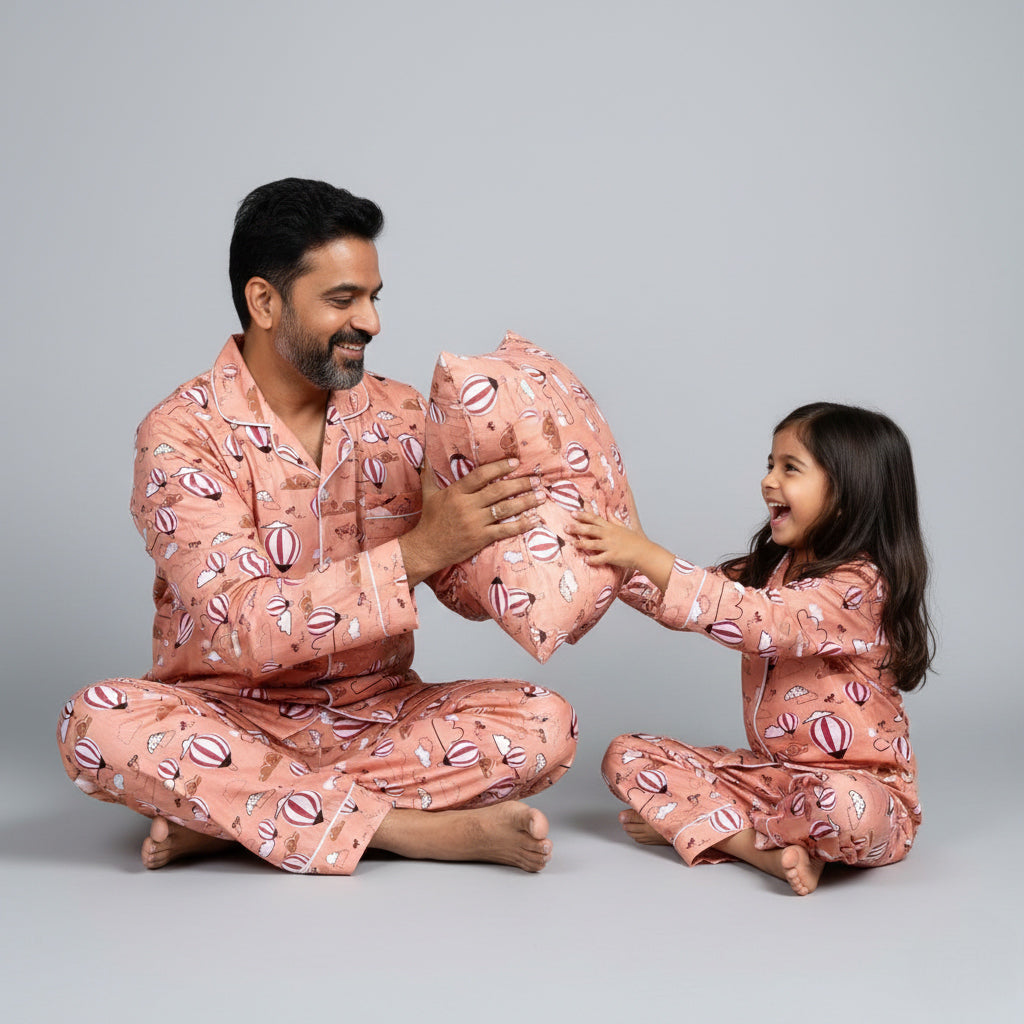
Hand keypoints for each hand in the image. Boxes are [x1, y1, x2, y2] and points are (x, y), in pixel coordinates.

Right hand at [400, 458, 544, 586]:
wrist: (426, 549)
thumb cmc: (429, 521)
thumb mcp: (428, 495)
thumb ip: (429, 475)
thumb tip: (424, 457)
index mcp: (456, 492)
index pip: (481, 475)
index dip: (499, 467)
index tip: (516, 462)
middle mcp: (467, 505)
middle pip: (498, 490)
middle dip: (520, 484)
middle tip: (537, 479)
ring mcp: (475, 522)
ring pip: (505, 508)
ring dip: (526, 502)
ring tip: (541, 496)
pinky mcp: (481, 538)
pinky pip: (505, 530)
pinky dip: (521, 524)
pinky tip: (534, 520)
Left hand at [569, 510, 674, 591]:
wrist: (644, 552)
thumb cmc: (635, 540)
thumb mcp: (624, 527)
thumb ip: (614, 519)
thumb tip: (608, 510)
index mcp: (610, 527)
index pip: (594, 519)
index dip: (583, 516)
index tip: (572, 513)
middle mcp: (609, 535)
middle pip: (590, 529)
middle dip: (577, 528)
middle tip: (565, 527)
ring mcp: (610, 545)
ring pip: (593, 543)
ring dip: (582, 543)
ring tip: (572, 544)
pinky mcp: (613, 556)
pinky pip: (600, 558)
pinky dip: (592, 560)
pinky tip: (585, 560)